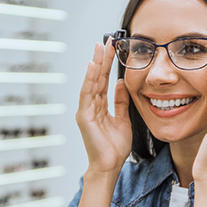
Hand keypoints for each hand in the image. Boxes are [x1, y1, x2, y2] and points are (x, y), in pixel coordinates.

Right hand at [76, 38, 131, 175]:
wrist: (109, 166)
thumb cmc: (114, 147)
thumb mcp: (122, 119)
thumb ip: (121, 102)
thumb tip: (122, 83)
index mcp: (99, 106)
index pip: (103, 81)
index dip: (107, 64)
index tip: (112, 48)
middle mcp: (90, 106)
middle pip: (96, 78)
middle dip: (101, 59)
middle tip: (106, 40)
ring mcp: (85, 110)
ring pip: (91, 82)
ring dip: (96, 64)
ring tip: (99, 47)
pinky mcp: (84, 116)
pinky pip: (87, 94)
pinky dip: (89, 80)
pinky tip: (92, 67)